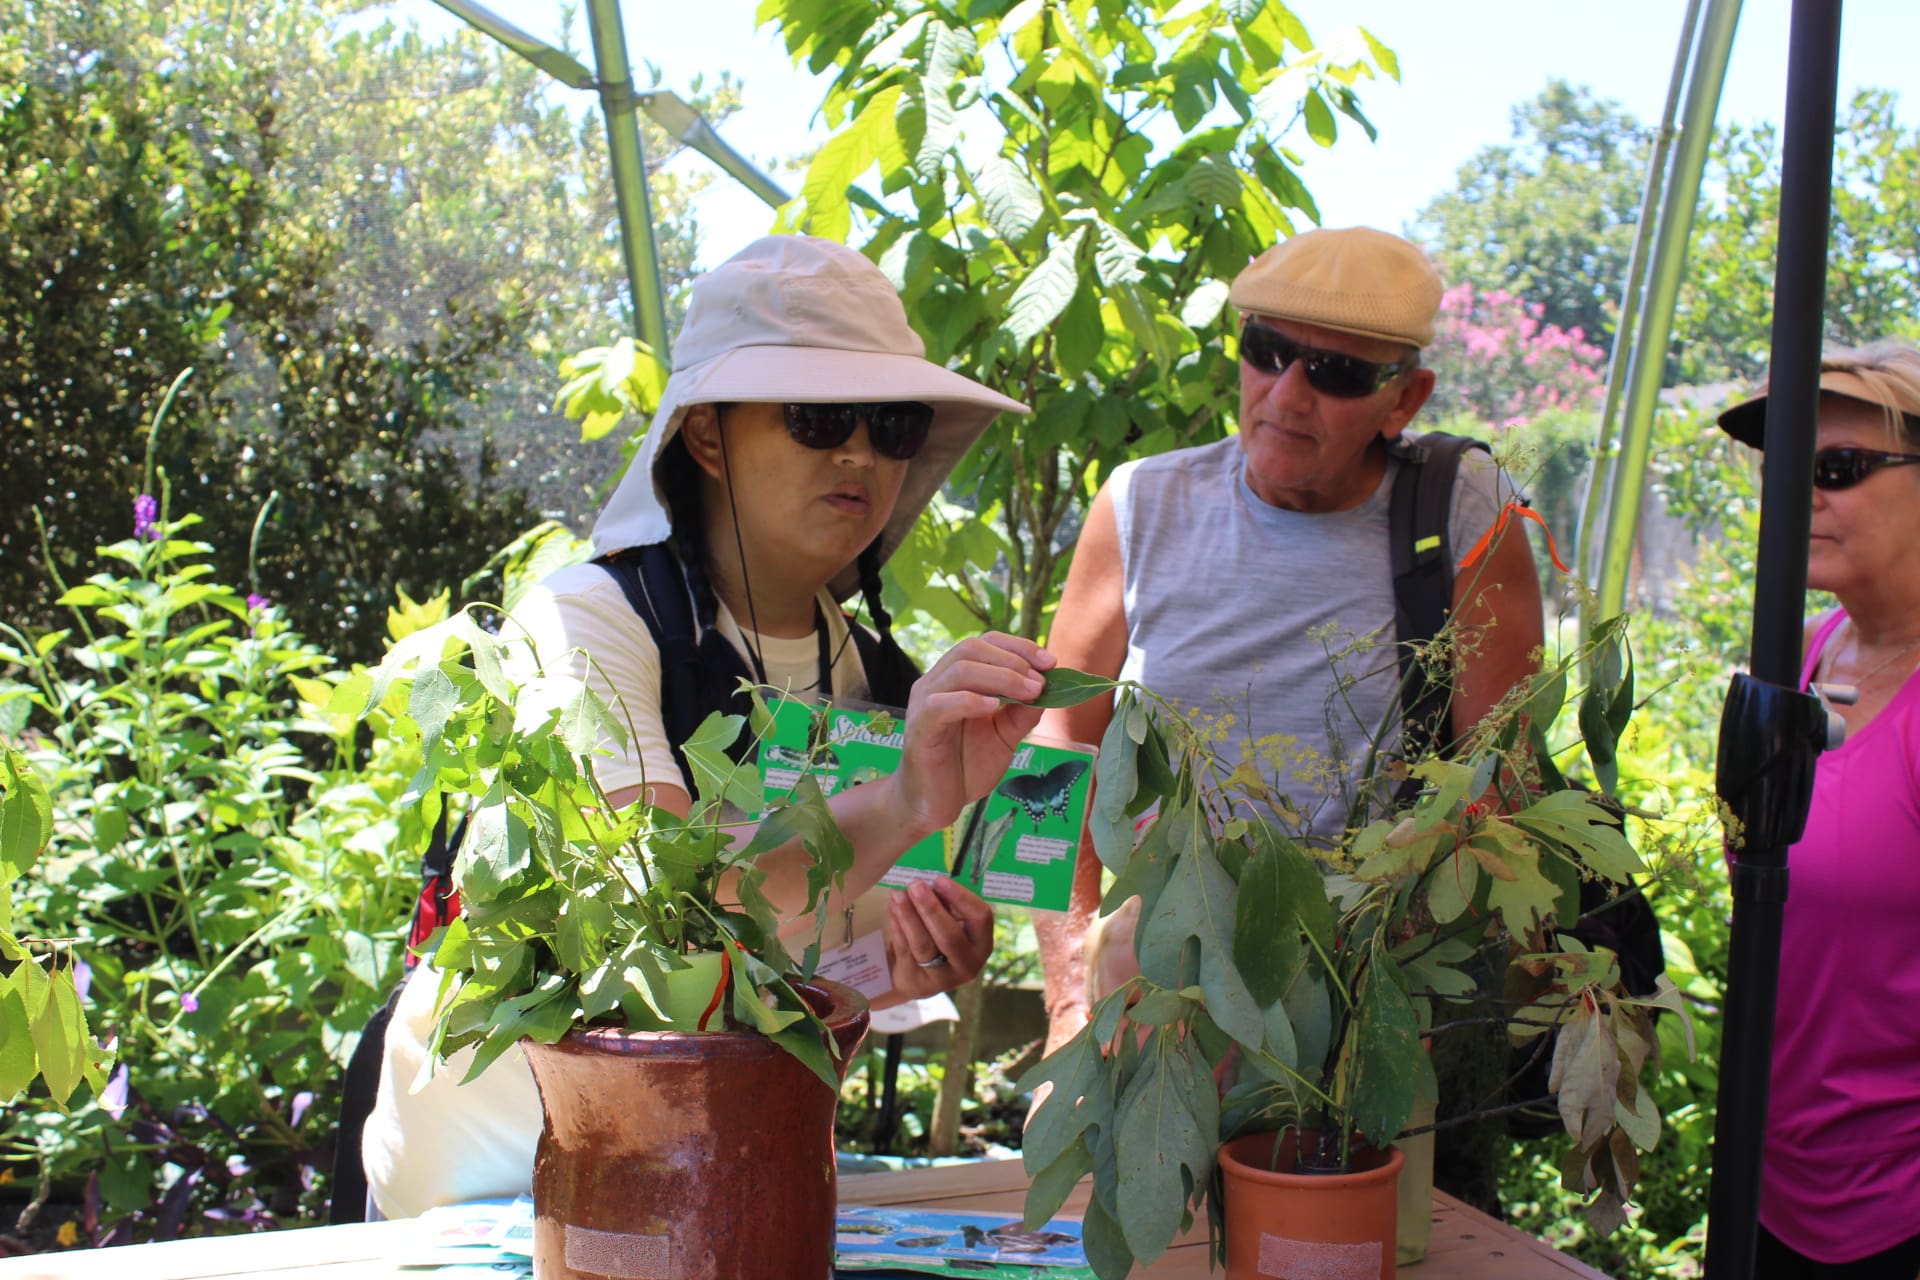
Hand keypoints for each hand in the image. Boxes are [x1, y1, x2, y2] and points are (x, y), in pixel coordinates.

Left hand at [882, 878, 993, 1001]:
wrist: (917, 976)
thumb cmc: (938, 939)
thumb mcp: (951, 922)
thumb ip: (946, 905)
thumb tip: (930, 884)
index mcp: (982, 944)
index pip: (980, 918)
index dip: (961, 897)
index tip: (940, 880)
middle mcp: (968, 965)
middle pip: (950, 936)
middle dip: (931, 908)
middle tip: (915, 886)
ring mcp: (942, 978)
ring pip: (924, 945)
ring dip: (909, 916)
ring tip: (898, 894)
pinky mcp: (917, 983)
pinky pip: (905, 950)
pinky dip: (897, 927)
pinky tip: (892, 909)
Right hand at [893, 632, 1053, 836]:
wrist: (935, 804)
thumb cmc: (965, 766)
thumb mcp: (1004, 736)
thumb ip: (1022, 712)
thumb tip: (1051, 687)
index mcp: (955, 679)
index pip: (984, 644)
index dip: (1018, 647)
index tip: (1051, 662)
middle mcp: (936, 683)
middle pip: (971, 648)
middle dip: (1013, 660)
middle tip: (1041, 682)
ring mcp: (924, 702)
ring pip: (960, 670)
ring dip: (1002, 677)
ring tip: (1029, 693)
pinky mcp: (919, 727)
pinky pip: (941, 704)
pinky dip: (971, 701)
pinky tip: (994, 708)